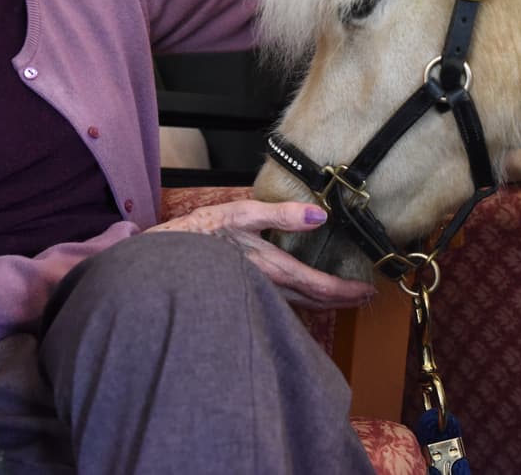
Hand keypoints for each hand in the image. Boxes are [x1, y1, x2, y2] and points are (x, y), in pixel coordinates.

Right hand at [147, 199, 375, 309]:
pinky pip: (277, 304)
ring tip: (338, 296)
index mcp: (270, 270)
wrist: (152, 267)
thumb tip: (319, 216)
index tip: (368, 291)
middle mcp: (265, 290)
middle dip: (340, 301)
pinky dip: (296, 300)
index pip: (319, 287)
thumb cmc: (192, 238)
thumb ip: (279, 215)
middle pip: (312, 302)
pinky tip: (296, 295)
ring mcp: (252, 298)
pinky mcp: (240, 297)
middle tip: (362, 298)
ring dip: (320, 302)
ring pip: (295, 305)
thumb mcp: (236, 214)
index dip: (346, 291)